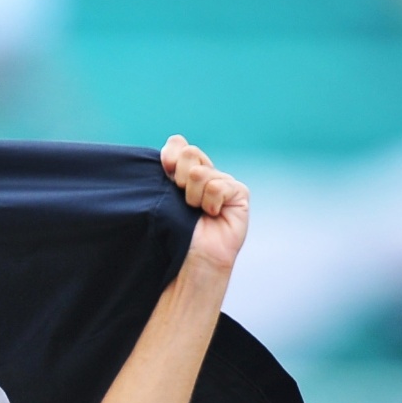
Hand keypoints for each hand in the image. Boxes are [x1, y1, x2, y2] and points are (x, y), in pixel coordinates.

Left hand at [161, 136, 247, 273]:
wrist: (191, 260)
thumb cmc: (173, 234)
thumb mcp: (163, 198)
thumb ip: (167, 170)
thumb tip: (174, 142)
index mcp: (183, 172)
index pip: (178, 145)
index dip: (170, 154)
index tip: (165, 169)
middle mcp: (204, 175)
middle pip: (189, 153)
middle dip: (178, 176)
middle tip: (179, 196)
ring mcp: (223, 182)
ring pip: (199, 172)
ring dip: (191, 195)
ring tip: (195, 211)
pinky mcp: (239, 193)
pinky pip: (219, 185)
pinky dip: (210, 202)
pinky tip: (212, 214)